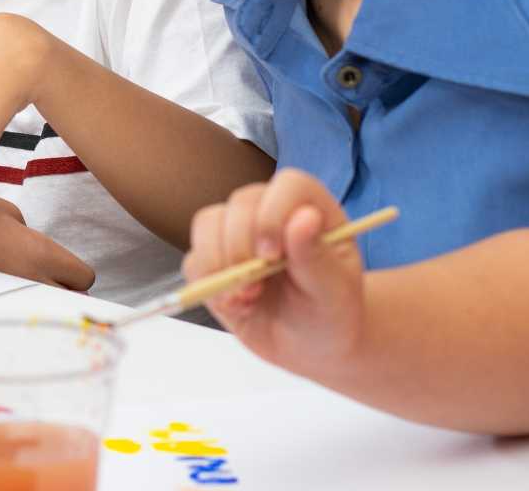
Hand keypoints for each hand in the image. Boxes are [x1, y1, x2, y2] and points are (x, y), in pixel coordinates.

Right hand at [183, 169, 363, 372]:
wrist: (313, 344)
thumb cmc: (332, 313)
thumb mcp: (333, 292)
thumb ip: (316, 257)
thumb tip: (304, 217)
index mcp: (311, 208)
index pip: (287, 185)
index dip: (273, 215)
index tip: (272, 255)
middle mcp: (271, 211)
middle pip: (239, 204)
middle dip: (241, 249)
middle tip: (257, 287)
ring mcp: (238, 232)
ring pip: (206, 224)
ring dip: (219, 267)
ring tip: (248, 298)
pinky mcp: (214, 260)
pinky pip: (194, 261)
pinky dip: (209, 288)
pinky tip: (239, 306)